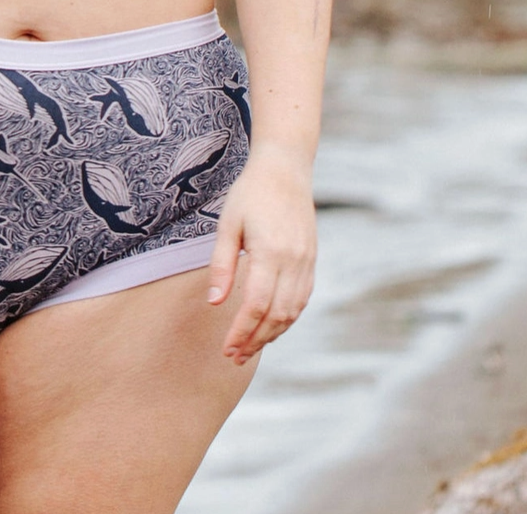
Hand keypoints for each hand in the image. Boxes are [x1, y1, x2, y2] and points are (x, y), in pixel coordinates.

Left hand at [206, 143, 316, 364]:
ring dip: (271, 334)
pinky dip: (286, 319)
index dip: (241, 332)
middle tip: (233, 357)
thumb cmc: (250, 194)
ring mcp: (307, 262)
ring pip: (292, 312)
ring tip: (249, 348)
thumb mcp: (228, 224)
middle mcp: (294, 261)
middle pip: (276, 315)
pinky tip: (270, 326)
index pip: (256, 305)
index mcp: (271, 251)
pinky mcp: (311, 261)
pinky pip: (301, 299)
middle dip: (255, 341)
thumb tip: (215, 303)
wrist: (286, 170)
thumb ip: (223, 265)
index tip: (226, 349)